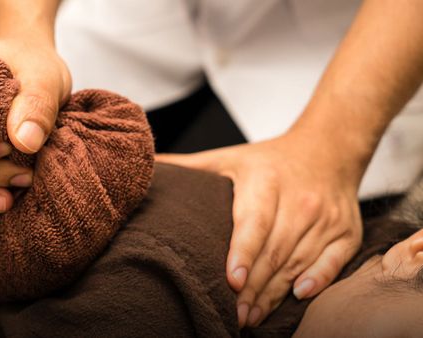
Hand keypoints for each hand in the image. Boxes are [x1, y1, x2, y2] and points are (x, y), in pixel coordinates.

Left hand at [156, 131, 362, 326]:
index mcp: (266, 181)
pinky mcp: (346, 231)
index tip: (231, 280)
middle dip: (253, 287)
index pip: (254, 222)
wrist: (328, 149)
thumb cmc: (270, 160)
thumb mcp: (228, 158)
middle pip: (274, 251)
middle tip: (233, 315)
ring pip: (298, 261)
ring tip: (251, 317)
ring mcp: (326, 217)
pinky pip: (332, 261)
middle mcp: (299, 200)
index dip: (243, 253)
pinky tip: (297, 296)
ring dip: (274, 293)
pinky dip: (317, 280)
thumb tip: (146, 165)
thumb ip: (189, 167)